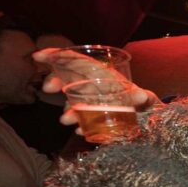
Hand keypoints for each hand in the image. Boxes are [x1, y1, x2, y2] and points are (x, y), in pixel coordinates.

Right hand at [33, 48, 160, 130]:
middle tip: (48, 89)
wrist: (149, 118)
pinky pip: (82, 121)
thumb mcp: (144, 97)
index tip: (39, 56)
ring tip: (66, 119)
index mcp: (102, 76)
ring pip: (73, 103)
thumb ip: (143, 96)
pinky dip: (80, 126)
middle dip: (55, 81)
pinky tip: (79, 131)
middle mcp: (93, 88)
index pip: (78, 62)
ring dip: (67, 111)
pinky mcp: (93, 120)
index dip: (58, 56)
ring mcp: (91, 103)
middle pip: (69, 80)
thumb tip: (143, 96)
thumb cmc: (143, 102)